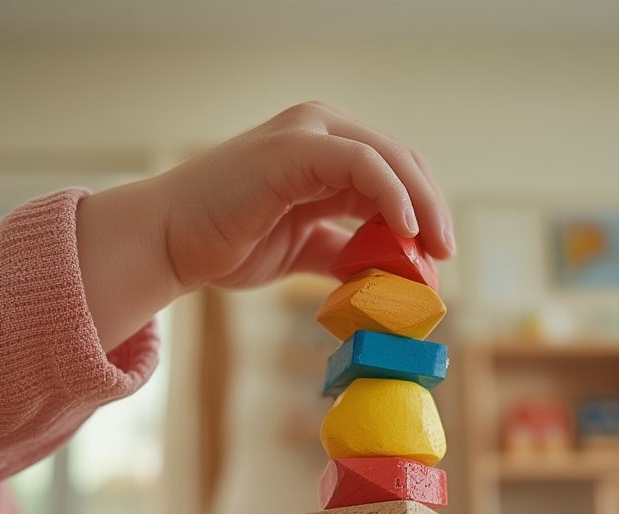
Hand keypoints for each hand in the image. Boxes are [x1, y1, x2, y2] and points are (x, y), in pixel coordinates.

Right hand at [76, 102, 455, 348]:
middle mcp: (321, 131)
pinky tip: (406, 230)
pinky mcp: (295, 148)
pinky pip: (362, 164)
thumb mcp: (303, 250)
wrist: (173, 243)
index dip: (425, 210)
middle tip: (445, 255)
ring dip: (422, 205)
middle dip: (432, 209)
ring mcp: (308, 134)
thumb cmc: (229, 241)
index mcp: (325, 151)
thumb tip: (382, 277)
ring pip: (390, 160)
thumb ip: (343, 253)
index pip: (395, 172)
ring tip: (434, 250)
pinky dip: (391, 195)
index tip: (439, 255)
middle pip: (402, 162)